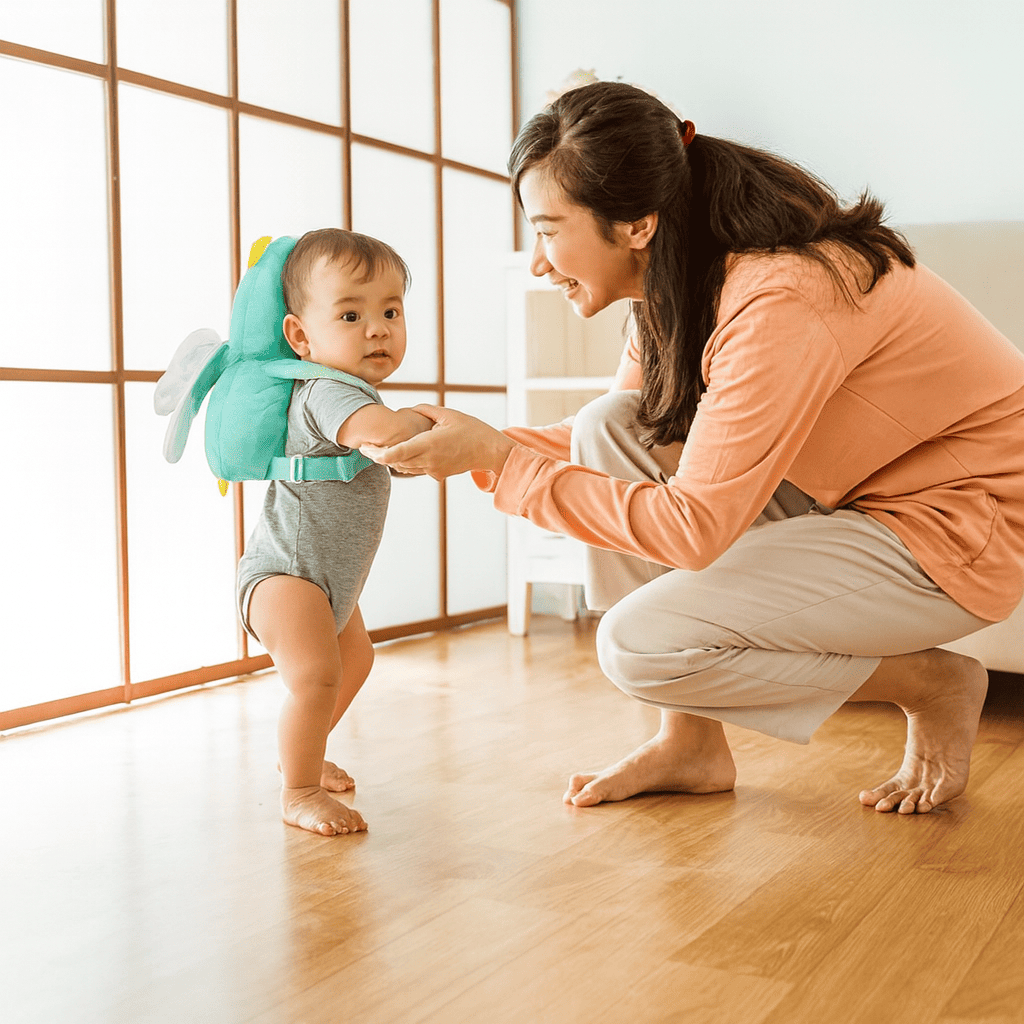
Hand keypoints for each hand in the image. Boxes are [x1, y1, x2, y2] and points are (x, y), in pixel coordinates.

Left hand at [359, 405, 514, 479]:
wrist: (490, 451)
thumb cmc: (471, 429)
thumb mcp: (448, 414)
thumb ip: (424, 410)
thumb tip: (406, 410)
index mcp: (428, 444)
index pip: (394, 454)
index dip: (376, 453)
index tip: (365, 447)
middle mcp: (428, 460)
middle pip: (394, 462)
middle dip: (378, 456)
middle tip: (365, 447)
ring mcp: (433, 470)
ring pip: (403, 468)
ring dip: (390, 460)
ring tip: (377, 450)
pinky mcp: (437, 474)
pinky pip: (415, 470)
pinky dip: (404, 463)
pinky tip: (398, 454)